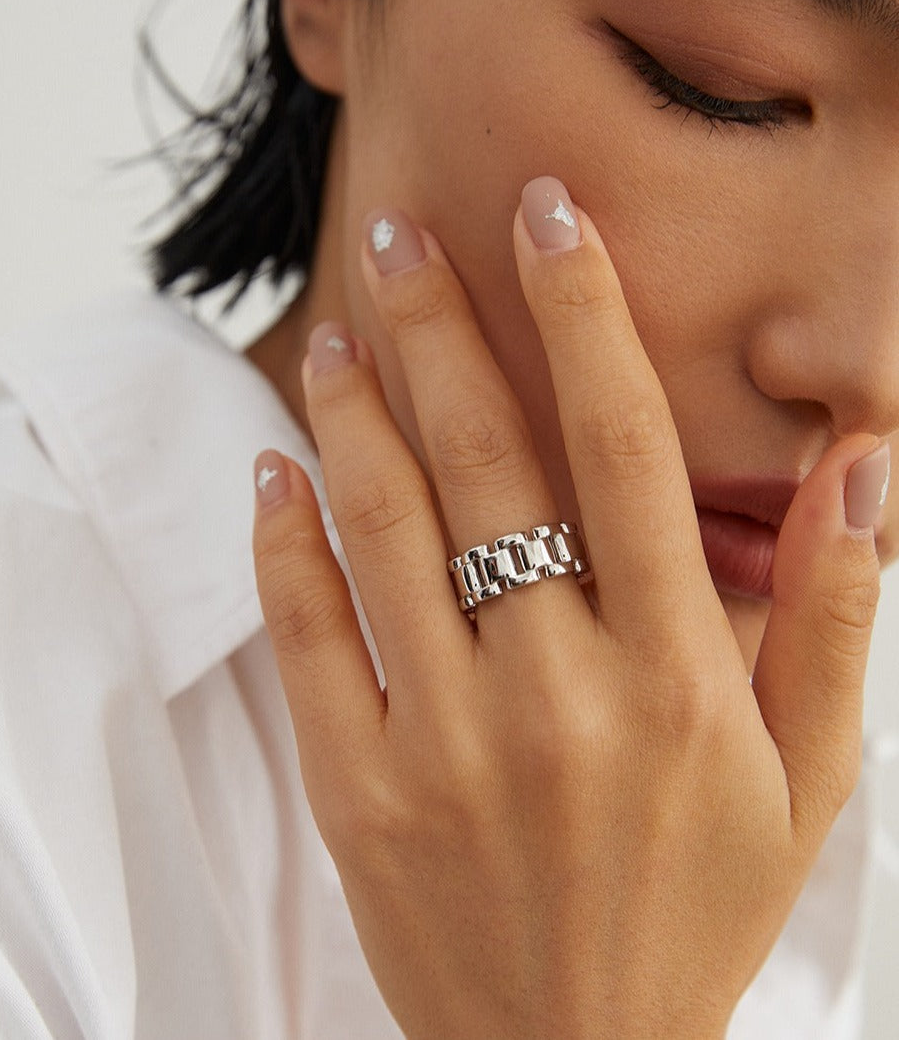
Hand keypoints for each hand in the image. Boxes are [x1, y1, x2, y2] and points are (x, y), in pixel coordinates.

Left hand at [251, 176, 883, 1039]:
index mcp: (678, 675)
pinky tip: (278, 467)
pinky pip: (307, 636)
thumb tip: (864, 462)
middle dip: (440, 325)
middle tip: (398, 233)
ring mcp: (445, 742)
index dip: (585, 311)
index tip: (548, 211)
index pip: (626, 446)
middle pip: (486, 460)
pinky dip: (284, 540)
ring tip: (336, 328)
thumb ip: (839, 615)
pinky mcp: (358, 791)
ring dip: (353, 411)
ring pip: (385, 528)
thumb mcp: (808, 778)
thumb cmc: (697, 906)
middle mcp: (559, 691)